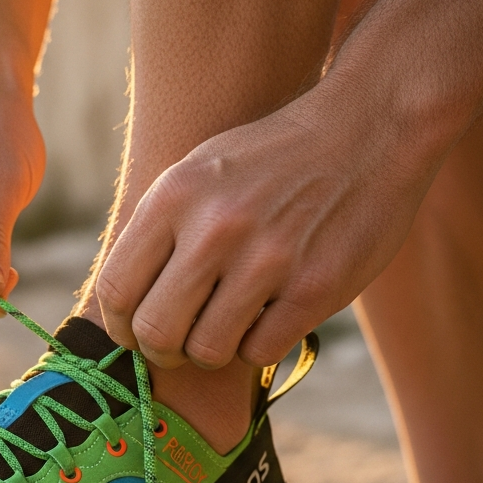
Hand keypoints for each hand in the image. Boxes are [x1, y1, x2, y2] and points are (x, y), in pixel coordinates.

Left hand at [96, 83, 433, 366]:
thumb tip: (120, 303)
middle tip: (177, 346)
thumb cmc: (271, 160)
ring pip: (206, 351)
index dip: (119, 327)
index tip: (133, 334)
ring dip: (210, 351)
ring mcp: (266, 259)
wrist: (366, 130)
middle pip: (155, 331)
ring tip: (225, 328)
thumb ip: (156, 230)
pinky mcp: (314, 287)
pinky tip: (268, 318)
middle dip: (160, 351)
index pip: (115, 290)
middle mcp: (214, 228)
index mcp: (174, 197)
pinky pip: (259, 351)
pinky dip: (257, 345)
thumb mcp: (198, 171)